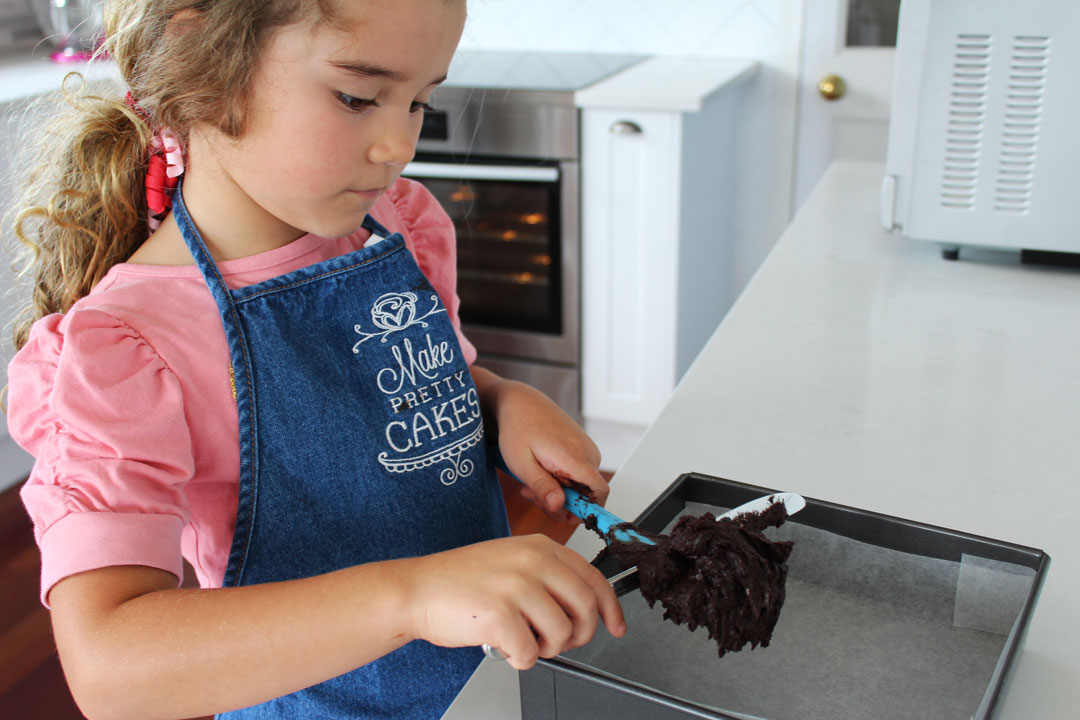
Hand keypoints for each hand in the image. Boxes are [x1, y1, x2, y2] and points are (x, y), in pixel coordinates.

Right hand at [405, 535, 625, 669]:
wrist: (417, 589)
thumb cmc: (461, 580)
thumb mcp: (510, 561)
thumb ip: (546, 575)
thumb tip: (583, 606)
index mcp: (539, 547)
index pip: (593, 577)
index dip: (611, 608)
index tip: (616, 626)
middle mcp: (532, 562)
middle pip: (585, 607)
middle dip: (579, 634)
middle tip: (559, 642)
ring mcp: (516, 586)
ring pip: (561, 633)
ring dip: (546, 648)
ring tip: (522, 640)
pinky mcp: (499, 614)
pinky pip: (530, 652)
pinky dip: (520, 659)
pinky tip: (502, 645)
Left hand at [472, 367, 608, 521]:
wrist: (520, 402)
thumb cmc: (518, 428)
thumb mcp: (522, 464)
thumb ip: (542, 487)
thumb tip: (559, 507)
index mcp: (576, 458)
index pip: (600, 494)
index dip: (585, 511)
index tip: (561, 512)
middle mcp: (588, 454)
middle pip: (588, 495)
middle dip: (561, 503)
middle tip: (533, 495)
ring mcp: (587, 450)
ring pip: (582, 487)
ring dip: (558, 492)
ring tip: (532, 482)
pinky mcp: (582, 449)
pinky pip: (579, 475)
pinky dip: (561, 480)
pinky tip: (541, 472)